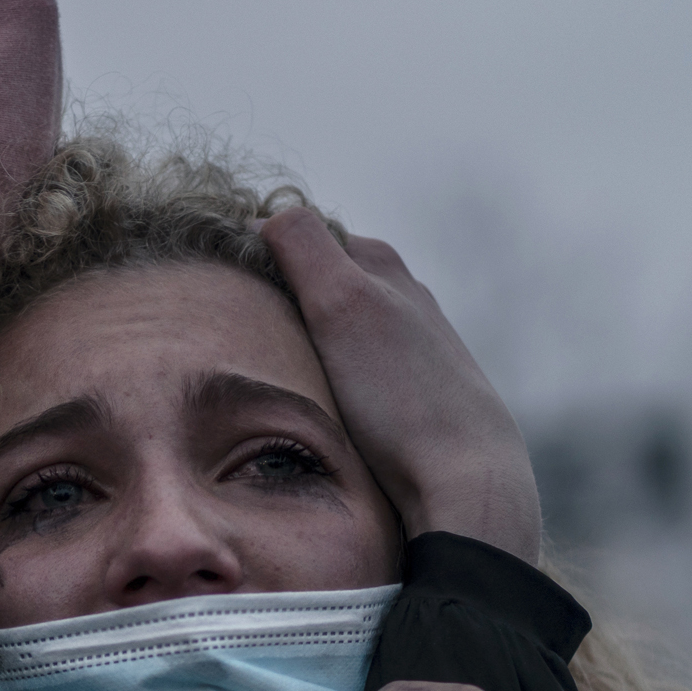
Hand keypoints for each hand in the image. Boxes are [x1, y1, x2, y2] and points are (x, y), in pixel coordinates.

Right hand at [263, 207, 542, 561]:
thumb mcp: (341, 303)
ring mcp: (414, 345)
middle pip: (323, 278)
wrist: (463, 476)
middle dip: (283, 292)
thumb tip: (264, 215)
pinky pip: (360, 366)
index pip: (301, 233)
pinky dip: (333, 371)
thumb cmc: (398, 395)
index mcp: (381, 265)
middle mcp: (403, 296)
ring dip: (307, 335)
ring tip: (277, 365)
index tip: (228, 286)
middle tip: (244, 326)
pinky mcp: (418, 390)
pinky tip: (325, 400)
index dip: (260, 252)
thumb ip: (303, 245)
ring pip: (342, 324)